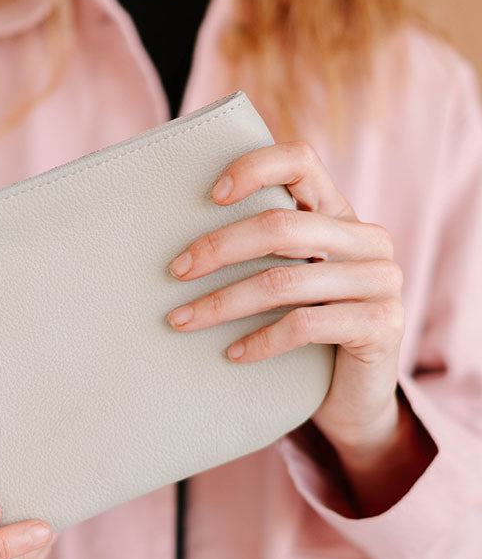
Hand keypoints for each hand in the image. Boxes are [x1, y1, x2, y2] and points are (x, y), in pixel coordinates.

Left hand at [165, 140, 404, 453]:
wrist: (353, 395)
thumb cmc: (306, 332)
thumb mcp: (287, 283)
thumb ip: (262, 254)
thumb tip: (182, 248)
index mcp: (340, 216)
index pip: (301, 162)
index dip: (254, 169)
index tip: (210, 197)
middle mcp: (367, 240)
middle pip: (282, 227)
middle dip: (218, 249)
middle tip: (175, 273)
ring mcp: (382, 281)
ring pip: (285, 281)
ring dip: (223, 304)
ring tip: (182, 320)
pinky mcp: (382, 325)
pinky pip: (305, 326)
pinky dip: (259, 341)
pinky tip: (231, 354)